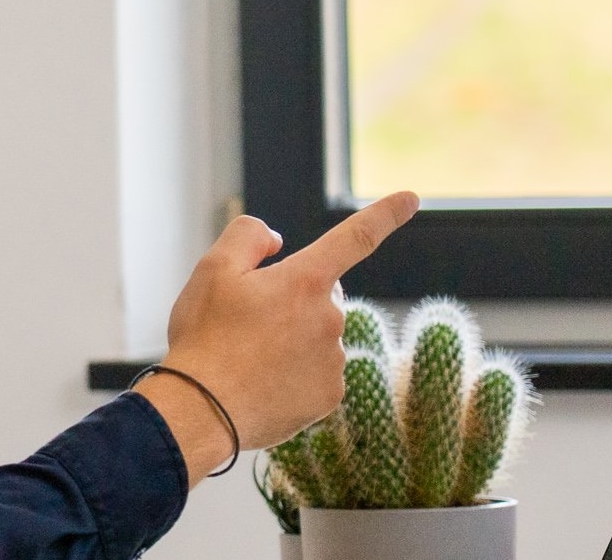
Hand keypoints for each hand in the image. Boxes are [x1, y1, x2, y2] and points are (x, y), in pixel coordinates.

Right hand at [134, 192, 418, 482]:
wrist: (201, 411)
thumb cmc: (205, 337)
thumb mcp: (213, 267)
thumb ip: (249, 236)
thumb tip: (278, 241)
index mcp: (305, 280)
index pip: (354, 237)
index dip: (385, 215)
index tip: (411, 199)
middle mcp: (330, 318)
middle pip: (321, 292)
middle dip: (294, 297)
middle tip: (248, 320)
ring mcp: (334, 360)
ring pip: (319, 333)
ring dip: (293, 336)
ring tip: (249, 356)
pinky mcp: (331, 396)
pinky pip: (319, 370)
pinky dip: (296, 371)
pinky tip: (264, 380)